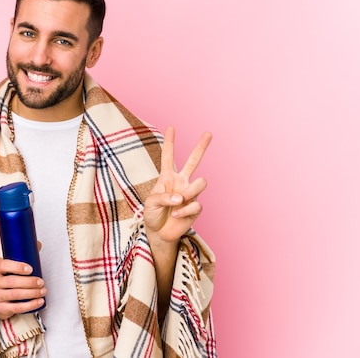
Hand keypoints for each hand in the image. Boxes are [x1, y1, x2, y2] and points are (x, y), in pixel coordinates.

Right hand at [0, 259, 45, 319]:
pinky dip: (30, 305)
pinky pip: (17, 308)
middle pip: (11, 281)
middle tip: (41, 282)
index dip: (17, 267)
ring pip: (15, 295)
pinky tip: (39, 301)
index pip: (3, 265)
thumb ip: (21, 255)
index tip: (31, 268)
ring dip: (32, 293)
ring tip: (43, 291)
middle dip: (29, 282)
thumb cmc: (5, 279)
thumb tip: (38, 244)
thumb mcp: (8, 268)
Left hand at [143, 126, 211, 245]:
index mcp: (167, 177)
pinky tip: (176, 215)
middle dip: (201, 147)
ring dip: (190, 191)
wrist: (159, 233)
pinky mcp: (196, 207)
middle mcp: (181, 182)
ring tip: (178, 201)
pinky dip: (184, 210)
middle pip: (194, 161)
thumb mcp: (151, 203)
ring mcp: (190, 194)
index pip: (169, 157)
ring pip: (201, 182)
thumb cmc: (152, 214)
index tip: (171, 127)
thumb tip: (181, 197)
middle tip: (208, 133)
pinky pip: (196, 204)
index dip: (170, 142)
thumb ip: (164, 197)